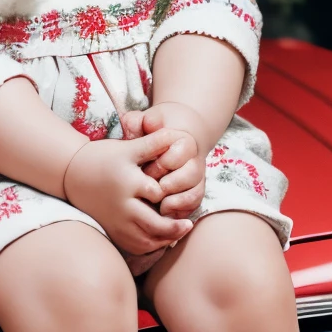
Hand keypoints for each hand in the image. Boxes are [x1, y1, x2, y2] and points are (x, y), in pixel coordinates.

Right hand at [61, 136, 192, 259]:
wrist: (71, 174)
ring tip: (176, 233)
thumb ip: (153, 144)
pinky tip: (158, 239)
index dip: (170, 195)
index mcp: (129, 183)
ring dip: (163, 240)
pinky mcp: (111, 231)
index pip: (158, 194)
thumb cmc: (102, 157)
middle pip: (154, 225)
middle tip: (188, 225)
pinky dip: (149, 246)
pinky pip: (133, 247)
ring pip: (145, 241)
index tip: (180, 195)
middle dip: (174, 228)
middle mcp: (122, 206)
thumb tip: (177, 134)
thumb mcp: (128, 148)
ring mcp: (115, 222)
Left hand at [121, 104, 205, 219]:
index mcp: (185, 140)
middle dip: (168, 184)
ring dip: (176, 201)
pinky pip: (194, 205)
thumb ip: (137, 121)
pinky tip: (164, 212)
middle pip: (190, 175)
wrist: (174, 132)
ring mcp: (197, 177)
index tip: (146, 165)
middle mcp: (195, 159)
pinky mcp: (194, 191)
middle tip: (150, 187)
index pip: (178, 155)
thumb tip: (134, 131)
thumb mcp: (144, 119)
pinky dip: (180, 212)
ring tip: (158, 205)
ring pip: (195, 193)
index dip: (161, 163)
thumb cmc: (154, 127)